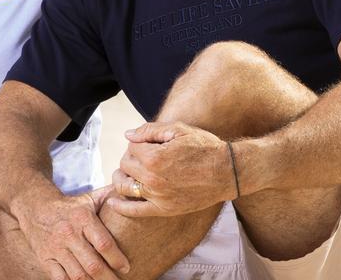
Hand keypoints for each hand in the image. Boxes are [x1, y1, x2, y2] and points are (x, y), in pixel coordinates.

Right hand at [14, 188, 130, 279]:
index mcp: (82, 218)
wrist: (35, 206)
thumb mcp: (89, 199)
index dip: (117, 259)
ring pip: (78, 276)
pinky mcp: (45, 259)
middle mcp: (68, 234)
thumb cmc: (70, 206)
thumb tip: (135, 192)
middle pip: (92, 264)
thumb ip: (111, 197)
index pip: (103, 243)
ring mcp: (55, 248)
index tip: (127, 268)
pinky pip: (60, 279)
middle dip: (109, 279)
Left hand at [105, 122, 235, 217]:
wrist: (228, 172)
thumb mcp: (178, 130)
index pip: (131, 148)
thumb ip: (149, 130)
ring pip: (124, 186)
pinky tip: (112, 202)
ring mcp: (158, 196)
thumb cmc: (204, 147)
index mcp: (154, 157)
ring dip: (120, 178)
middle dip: (130, 158)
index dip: (138, 143)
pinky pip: (134, 211)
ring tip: (125, 174)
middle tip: (142, 156)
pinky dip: (120, 207)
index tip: (147, 144)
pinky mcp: (164, 210)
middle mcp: (153, 179)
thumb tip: (128, 135)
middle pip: (125, 165)